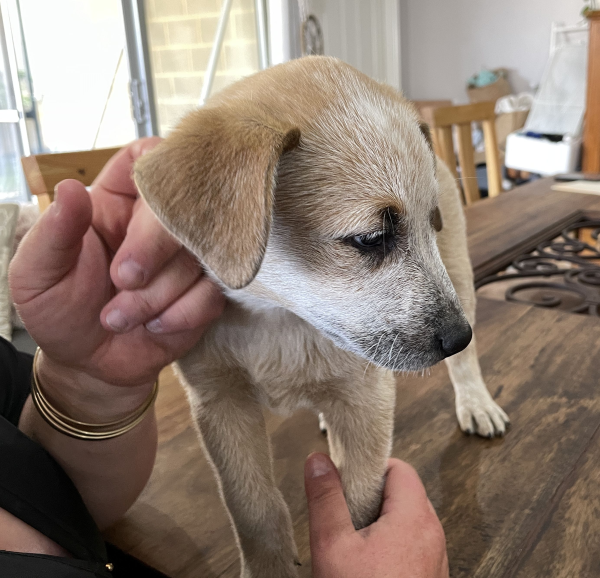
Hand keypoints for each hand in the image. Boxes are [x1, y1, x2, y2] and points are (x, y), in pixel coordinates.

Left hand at [10, 138, 223, 407]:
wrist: (91, 366)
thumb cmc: (60, 312)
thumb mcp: (37, 275)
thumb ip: (53, 233)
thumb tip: (70, 188)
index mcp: (116, 203)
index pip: (148, 159)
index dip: (159, 169)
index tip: (149, 202)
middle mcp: (157, 225)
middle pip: (184, 207)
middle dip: (154, 248)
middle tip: (123, 280)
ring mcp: (187, 258)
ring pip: (199, 256)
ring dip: (157, 295)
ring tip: (120, 317)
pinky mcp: (206, 292)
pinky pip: (213, 293)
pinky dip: (181, 314)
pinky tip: (154, 327)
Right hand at [305, 454, 448, 577]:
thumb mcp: (333, 546)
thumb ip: (326, 498)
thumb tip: (319, 461)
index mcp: (414, 518)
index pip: (398, 468)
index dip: (370, 468)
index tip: (347, 479)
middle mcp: (432, 535)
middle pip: (403, 492)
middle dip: (372, 497)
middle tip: (345, 514)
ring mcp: (434, 557)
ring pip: (406, 519)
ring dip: (379, 522)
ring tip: (353, 542)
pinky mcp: (429, 575)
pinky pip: (411, 544)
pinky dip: (389, 544)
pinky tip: (366, 564)